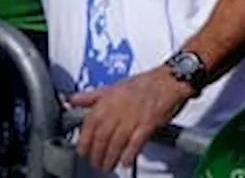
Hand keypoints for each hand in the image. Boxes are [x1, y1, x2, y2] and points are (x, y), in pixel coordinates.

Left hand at [70, 67, 192, 171]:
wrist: (171, 79)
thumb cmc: (145, 83)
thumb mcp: (114, 85)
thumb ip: (92, 96)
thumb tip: (73, 99)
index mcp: (107, 100)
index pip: (88, 126)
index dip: (84, 142)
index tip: (83, 152)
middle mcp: (117, 109)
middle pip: (100, 138)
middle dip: (96, 155)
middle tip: (95, 163)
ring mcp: (133, 117)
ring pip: (115, 143)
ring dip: (110, 158)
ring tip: (108, 166)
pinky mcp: (147, 124)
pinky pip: (135, 144)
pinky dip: (129, 155)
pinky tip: (125, 161)